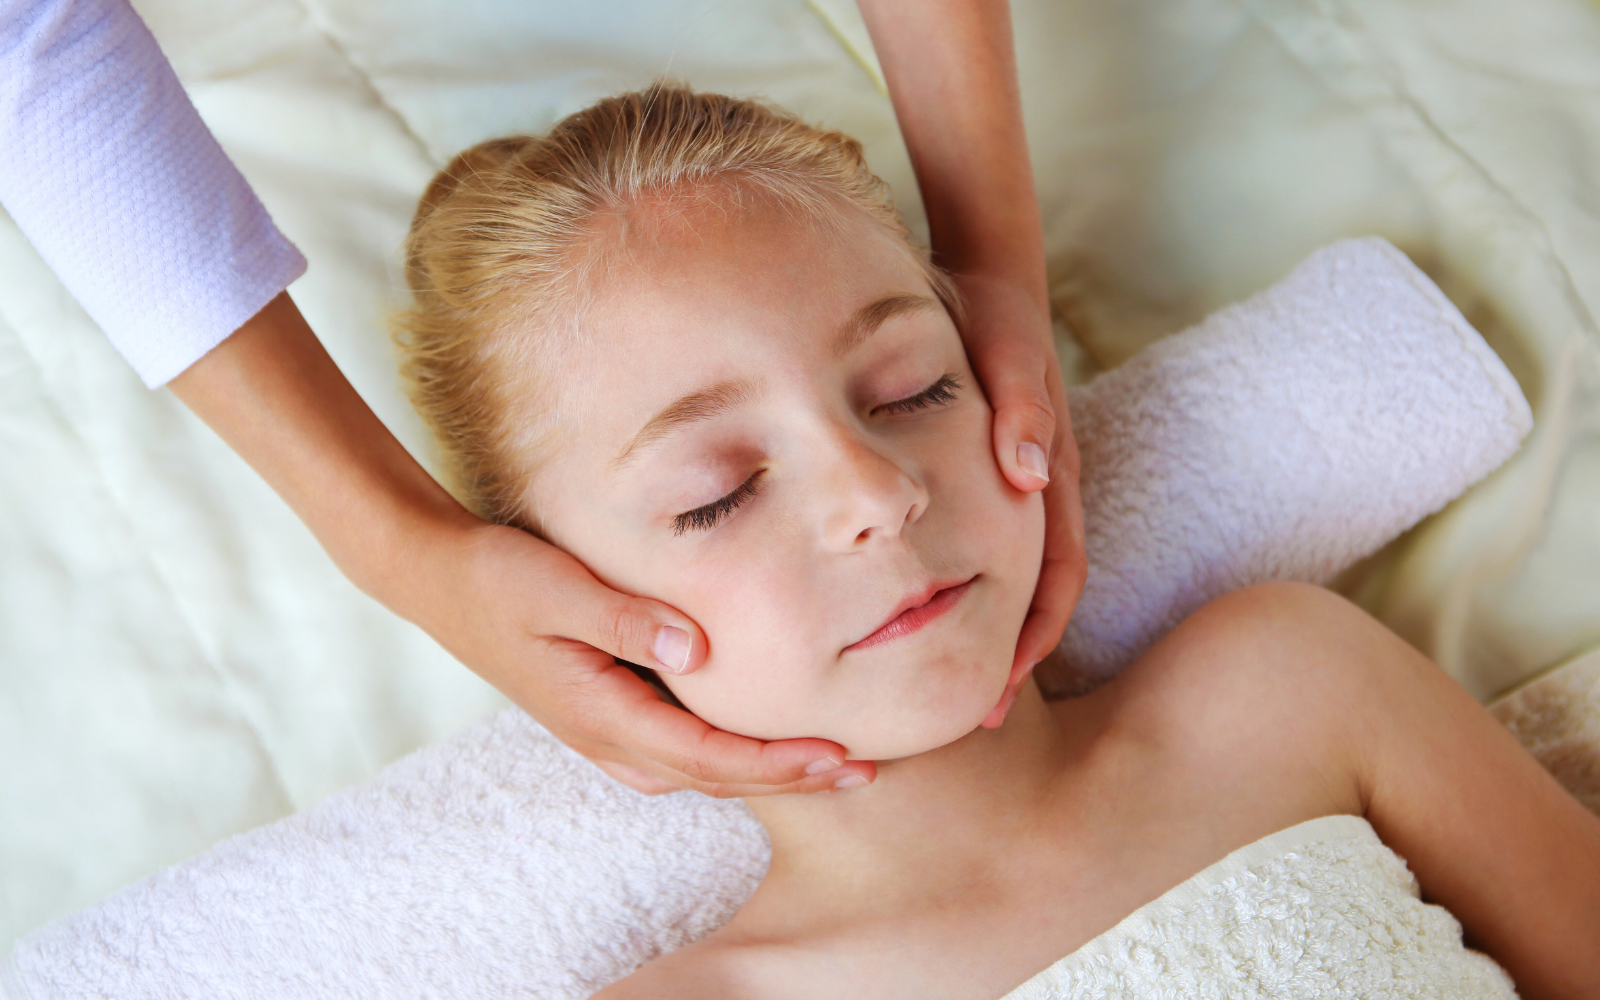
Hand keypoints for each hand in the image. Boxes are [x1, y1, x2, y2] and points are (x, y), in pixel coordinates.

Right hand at [171, 292, 874, 797]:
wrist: (435, 578)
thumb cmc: (495, 574)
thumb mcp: (554, 585)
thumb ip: (625, 616)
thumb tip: (696, 648)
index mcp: (601, 711)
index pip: (708, 755)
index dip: (778, 763)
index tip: (839, 757)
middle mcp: (605, 736)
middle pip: (713, 777)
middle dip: (789, 779)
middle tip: (863, 771)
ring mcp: (601, 730)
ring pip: (696, 771)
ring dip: (762, 773)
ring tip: (827, 763)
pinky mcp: (601, 711)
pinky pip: (676, 753)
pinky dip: (725, 756)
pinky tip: (755, 741)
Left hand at [956, 275, 1086, 728]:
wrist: (989, 274)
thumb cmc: (996, 315)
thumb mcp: (1010, 351)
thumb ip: (1022, 407)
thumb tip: (1026, 477)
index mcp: (1050, 475)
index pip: (1057, 577)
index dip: (1033, 638)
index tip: (997, 691)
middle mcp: (1041, 491)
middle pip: (1039, 596)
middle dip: (1012, 656)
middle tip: (974, 716)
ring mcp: (1019, 488)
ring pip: (1012, 580)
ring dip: (990, 632)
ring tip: (949, 685)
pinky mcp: (991, 478)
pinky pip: (988, 551)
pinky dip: (970, 591)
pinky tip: (924, 615)